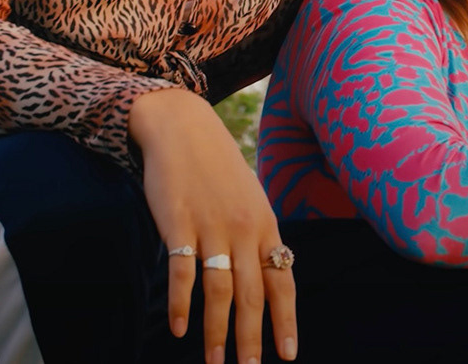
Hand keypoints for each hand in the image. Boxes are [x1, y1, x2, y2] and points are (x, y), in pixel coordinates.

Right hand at [131, 89, 295, 362]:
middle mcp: (244, 230)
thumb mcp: (250, 198)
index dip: (286, 320)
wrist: (182, 127)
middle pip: (252, 295)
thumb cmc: (217, 167)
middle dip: (252, 339)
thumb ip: (259, 236)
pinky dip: (181, 304)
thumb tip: (271, 272)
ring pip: (219, 292)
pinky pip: (182, 273)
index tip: (288, 355)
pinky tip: (178, 328)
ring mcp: (211, 228)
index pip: (282, 281)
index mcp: (265, 226)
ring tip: (214, 362)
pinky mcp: (179, 224)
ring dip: (217, 333)